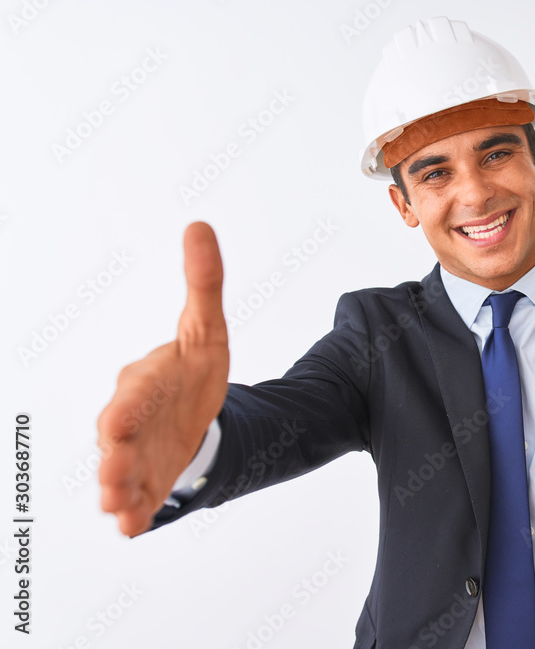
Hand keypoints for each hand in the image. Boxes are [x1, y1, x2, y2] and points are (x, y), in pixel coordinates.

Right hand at [97, 222, 229, 536]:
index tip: (117, 423)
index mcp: (145, 380)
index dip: (128, 408)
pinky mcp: (149, 477)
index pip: (133, 393)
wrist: (193, 406)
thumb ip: (203, 283)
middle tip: (109, 482)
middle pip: (120, 438)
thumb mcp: (207, 327)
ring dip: (118, 490)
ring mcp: (138, 451)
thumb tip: (199, 224)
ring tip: (117, 509)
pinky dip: (134, 511)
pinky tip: (132, 529)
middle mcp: (131, 418)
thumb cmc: (193, 366)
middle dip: (115, 458)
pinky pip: (138, 494)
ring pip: (122, 470)